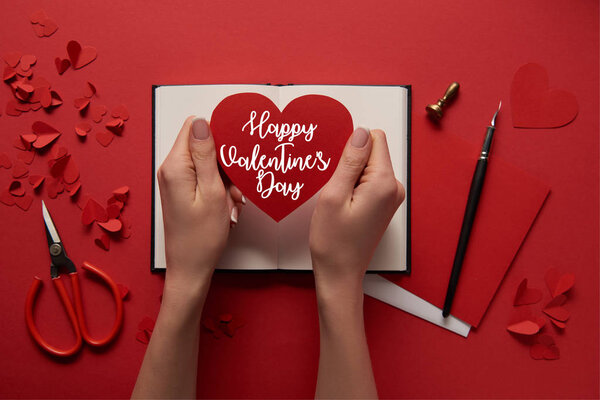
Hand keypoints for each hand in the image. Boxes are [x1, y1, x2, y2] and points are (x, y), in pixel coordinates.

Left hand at [157, 117, 243, 298]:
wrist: (190, 267)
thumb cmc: (202, 236)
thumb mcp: (212, 192)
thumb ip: (206, 154)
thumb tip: (202, 121)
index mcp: (175, 166)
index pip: (195, 127)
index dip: (219, 133)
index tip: (237, 150)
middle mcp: (170, 169)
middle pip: (203, 145)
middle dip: (226, 162)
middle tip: (236, 187)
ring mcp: (175, 180)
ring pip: (207, 163)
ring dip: (225, 179)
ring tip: (232, 202)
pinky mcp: (181, 190)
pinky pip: (204, 177)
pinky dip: (219, 188)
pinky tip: (227, 205)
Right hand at [309, 127, 404, 300]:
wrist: (340, 274)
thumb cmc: (334, 241)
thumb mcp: (334, 195)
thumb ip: (350, 161)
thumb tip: (362, 132)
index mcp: (384, 183)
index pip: (374, 139)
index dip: (351, 149)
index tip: (338, 169)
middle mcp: (394, 188)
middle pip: (372, 152)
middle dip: (350, 163)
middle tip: (334, 189)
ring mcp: (390, 197)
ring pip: (368, 167)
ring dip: (349, 176)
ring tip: (337, 199)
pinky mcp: (384, 204)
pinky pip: (368, 181)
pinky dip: (353, 187)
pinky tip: (341, 204)